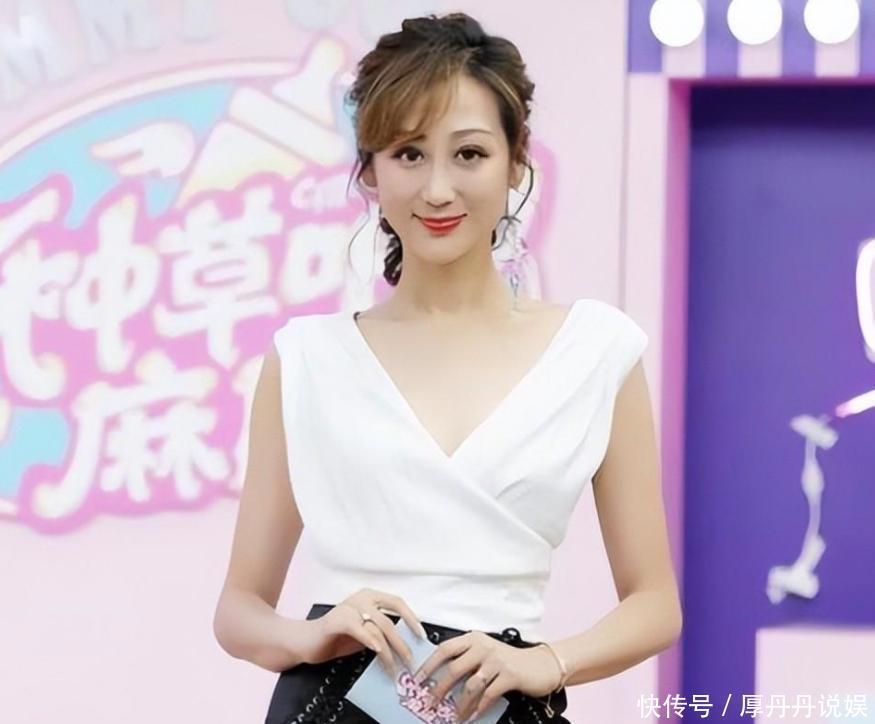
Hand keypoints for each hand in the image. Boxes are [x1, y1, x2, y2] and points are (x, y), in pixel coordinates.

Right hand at [302, 588, 427, 678]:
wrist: (307, 641)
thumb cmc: (339, 637)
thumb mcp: (366, 632)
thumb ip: (382, 632)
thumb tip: (407, 644)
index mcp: (370, 597)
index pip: (397, 603)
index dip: (412, 619)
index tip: (422, 637)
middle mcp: (362, 598)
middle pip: (390, 621)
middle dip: (402, 643)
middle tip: (410, 662)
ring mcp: (349, 607)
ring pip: (377, 629)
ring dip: (389, 652)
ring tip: (394, 668)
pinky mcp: (338, 620)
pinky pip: (359, 630)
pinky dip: (370, 640)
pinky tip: (378, 651)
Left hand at [412, 632, 561, 721]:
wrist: (540, 665)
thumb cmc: (509, 660)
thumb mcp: (485, 653)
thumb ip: (466, 659)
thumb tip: (439, 677)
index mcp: (473, 639)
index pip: (445, 648)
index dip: (429, 664)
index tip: (417, 679)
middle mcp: (483, 647)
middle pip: (454, 669)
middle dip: (439, 689)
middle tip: (430, 703)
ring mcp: (497, 660)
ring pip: (470, 685)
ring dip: (459, 704)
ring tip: (453, 716)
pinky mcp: (509, 675)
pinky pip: (488, 695)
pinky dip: (478, 708)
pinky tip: (472, 716)